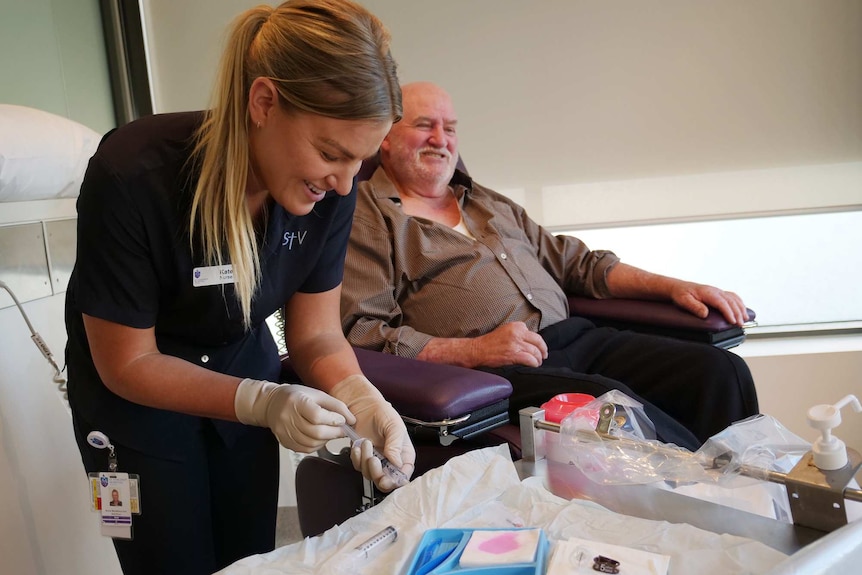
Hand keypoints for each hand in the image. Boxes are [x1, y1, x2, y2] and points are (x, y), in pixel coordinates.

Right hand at [234, 379, 353, 451]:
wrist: (271, 404)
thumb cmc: (296, 396)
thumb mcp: (317, 394)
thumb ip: (335, 405)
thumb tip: (352, 419)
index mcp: (296, 402)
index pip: (317, 415)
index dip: (333, 420)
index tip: (343, 420)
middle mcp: (288, 418)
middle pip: (315, 432)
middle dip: (334, 433)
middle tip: (344, 430)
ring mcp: (284, 432)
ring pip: (311, 443)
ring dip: (327, 440)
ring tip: (332, 433)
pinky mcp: (284, 442)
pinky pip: (305, 449)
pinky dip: (317, 445)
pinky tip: (321, 438)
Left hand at [330, 374, 414, 491]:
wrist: (364, 406)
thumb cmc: (383, 412)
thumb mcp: (394, 425)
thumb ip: (396, 444)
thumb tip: (397, 463)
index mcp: (404, 454)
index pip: (404, 475)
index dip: (396, 480)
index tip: (387, 477)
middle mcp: (390, 460)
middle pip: (386, 481)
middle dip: (378, 474)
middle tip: (374, 461)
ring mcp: (376, 460)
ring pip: (370, 475)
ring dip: (365, 461)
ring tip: (366, 443)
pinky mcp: (362, 458)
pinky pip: (358, 466)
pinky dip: (356, 458)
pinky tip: (358, 445)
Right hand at [471, 322, 547, 366]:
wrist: (478, 350)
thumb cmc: (490, 342)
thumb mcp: (506, 330)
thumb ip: (518, 333)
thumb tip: (530, 341)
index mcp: (516, 326)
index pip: (533, 333)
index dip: (537, 342)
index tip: (537, 347)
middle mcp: (517, 333)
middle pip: (538, 341)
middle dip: (543, 350)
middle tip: (544, 355)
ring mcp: (516, 344)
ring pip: (535, 351)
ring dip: (538, 358)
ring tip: (538, 362)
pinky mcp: (514, 354)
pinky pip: (530, 359)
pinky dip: (534, 363)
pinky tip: (534, 365)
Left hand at [670, 282, 749, 325]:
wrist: (678, 287)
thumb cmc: (681, 294)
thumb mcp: (684, 300)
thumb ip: (694, 307)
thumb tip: (705, 314)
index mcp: (708, 292)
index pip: (722, 303)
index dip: (729, 312)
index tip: (733, 322)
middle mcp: (715, 291)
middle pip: (731, 301)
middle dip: (738, 313)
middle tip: (740, 325)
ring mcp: (717, 291)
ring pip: (734, 299)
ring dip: (741, 308)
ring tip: (745, 319)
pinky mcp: (718, 293)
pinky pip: (732, 296)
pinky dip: (739, 303)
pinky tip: (742, 309)